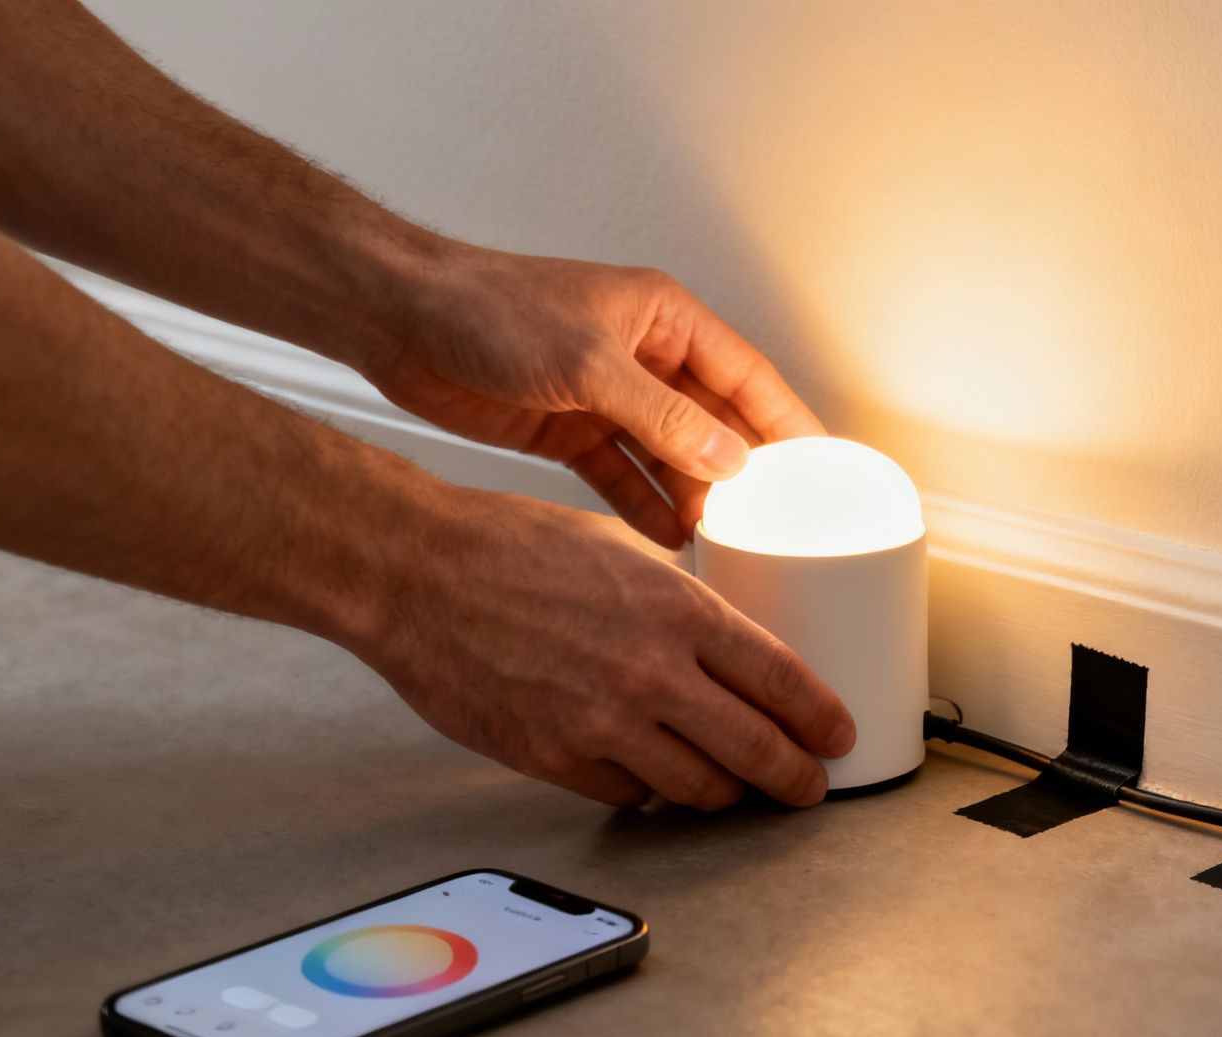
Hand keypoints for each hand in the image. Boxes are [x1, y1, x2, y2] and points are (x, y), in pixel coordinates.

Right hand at [353, 487, 855, 808]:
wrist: (413, 575)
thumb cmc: (504, 546)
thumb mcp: (615, 548)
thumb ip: (672, 600)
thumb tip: (714, 639)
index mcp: (677, 609)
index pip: (781, 681)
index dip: (820, 719)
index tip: (837, 735)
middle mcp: (651, 672)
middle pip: (756, 750)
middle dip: (795, 778)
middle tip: (808, 787)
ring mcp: (604, 725)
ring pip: (697, 789)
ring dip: (725, 794)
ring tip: (735, 788)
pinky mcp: (558, 760)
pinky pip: (629, 796)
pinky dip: (650, 793)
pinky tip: (655, 779)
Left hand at [363, 244, 824, 548]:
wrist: (398, 321)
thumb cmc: (485, 308)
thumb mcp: (586, 363)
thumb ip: (660, 415)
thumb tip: (726, 455)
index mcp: (662, 318)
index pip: (747, 376)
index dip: (788, 423)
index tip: (822, 467)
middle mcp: (642, 357)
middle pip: (714, 421)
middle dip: (744, 471)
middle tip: (777, 521)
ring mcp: (606, 396)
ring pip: (670, 456)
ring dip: (696, 496)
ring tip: (728, 542)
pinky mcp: (568, 430)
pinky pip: (622, 476)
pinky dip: (645, 506)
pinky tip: (670, 539)